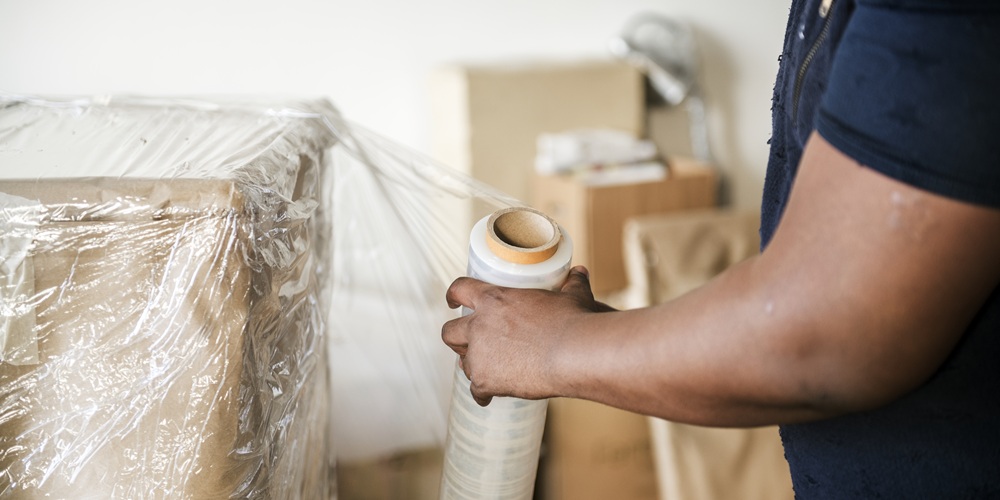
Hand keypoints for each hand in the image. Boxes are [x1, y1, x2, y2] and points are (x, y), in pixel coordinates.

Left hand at [441, 265, 615, 405]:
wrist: (574, 353)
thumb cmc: (573, 322)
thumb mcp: (572, 297)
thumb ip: (571, 284)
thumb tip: (579, 272)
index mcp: (493, 300)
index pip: (460, 290)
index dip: (453, 295)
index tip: (452, 301)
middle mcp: (479, 326)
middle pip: (449, 332)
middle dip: (456, 339)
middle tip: (468, 344)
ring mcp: (479, 355)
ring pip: (464, 363)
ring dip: (474, 366)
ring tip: (489, 371)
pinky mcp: (485, 381)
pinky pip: (476, 390)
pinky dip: (482, 394)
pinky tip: (490, 396)